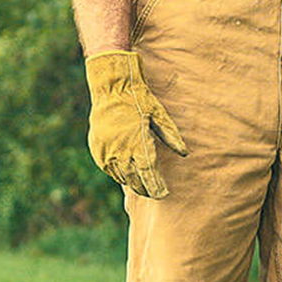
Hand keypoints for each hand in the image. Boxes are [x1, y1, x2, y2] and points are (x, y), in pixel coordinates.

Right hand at [85, 50, 187, 198]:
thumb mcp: (159, 115)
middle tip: (155, 193)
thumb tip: (184, 153)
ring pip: (121, 177)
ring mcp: (107, 152)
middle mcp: (121, 151)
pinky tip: (127, 174)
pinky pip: (109, 169)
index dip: (156, 187)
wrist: (112, 88)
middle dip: (145, 188)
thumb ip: (171, 135)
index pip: (149, 174)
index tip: (163, 194)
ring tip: (143, 186)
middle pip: (135, 180)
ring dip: (132, 182)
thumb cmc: (139, 100)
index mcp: (137, 143)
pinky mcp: (98, 150)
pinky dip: (119, 173)